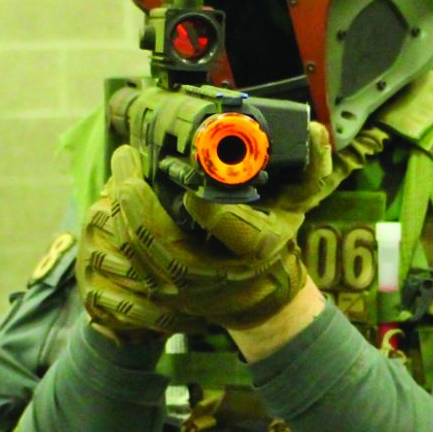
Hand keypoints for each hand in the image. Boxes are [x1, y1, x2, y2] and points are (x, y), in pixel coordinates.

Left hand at [76, 123, 332, 335]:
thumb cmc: (275, 246)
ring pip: (135, 246)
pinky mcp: (158, 293)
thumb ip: (310, 169)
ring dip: (119, 205)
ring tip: (121, 170)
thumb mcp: (297, 208)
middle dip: (134, 191)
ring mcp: (181, 288)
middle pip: (158, 236)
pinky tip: (115, 198)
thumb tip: (317, 131)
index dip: (205, 206)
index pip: (224, 225)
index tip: (187, 175)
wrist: (259, 300)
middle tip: (126, 155)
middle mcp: (214, 273)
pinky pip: (125, 258)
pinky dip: (116, 225)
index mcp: (253, 250)